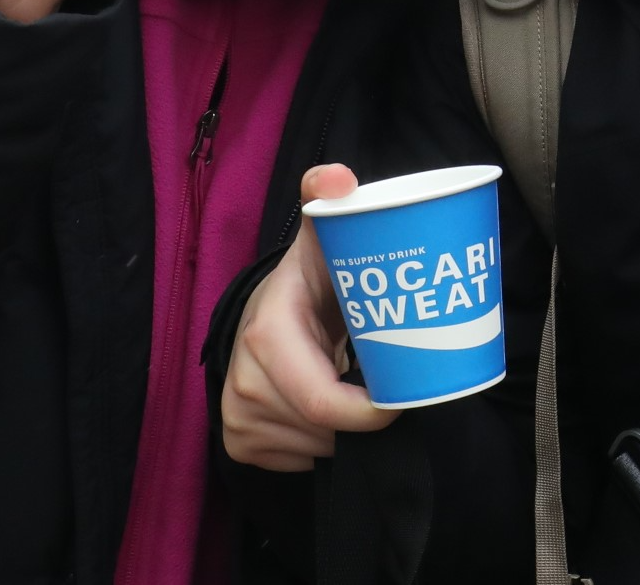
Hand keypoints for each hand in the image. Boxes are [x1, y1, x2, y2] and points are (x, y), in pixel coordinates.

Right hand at [221, 164, 396, 470]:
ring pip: (315, 449)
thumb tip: (338, 176)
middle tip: (388, 390)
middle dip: (363, 418)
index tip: (403, 399)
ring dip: (346, 433)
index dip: (369, 412)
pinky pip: (297, 462)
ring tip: (360, 394)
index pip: (321, 399)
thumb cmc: (309, 280)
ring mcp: (236, 416)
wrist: (266, 314)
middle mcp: (243, 380)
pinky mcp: (240, 443)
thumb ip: (328, 199)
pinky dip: (324, 446)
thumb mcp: (322, 238)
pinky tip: (334, 416)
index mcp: (268, 333)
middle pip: (323, 428)